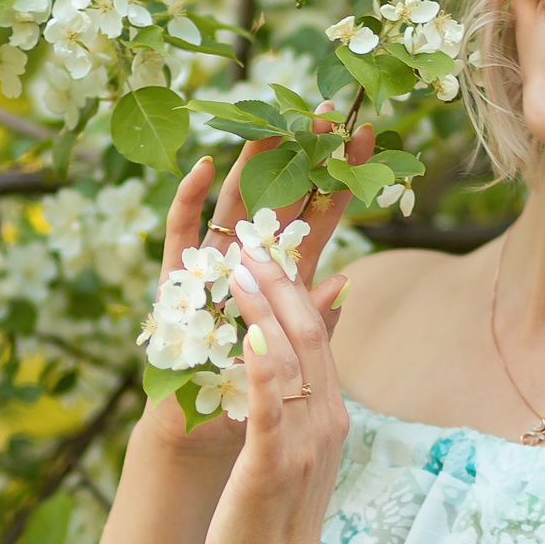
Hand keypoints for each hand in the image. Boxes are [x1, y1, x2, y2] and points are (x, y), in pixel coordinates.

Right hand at [137, 120, 372, 460]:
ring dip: (249, 165)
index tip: (367, 135)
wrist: (206, 433)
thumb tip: (349, 281)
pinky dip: (188, 200)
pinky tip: (201, 167)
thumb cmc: (254, 393)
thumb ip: (319, 319)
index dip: (342, 178)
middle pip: (279, 197)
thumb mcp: (296, 355)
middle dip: (298, 154)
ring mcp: (213, 265)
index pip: (319, 216)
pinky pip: (181, 234)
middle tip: (320, 109)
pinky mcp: (178, 281)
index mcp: (288, 274)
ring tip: (268, 125)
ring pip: (232, 204)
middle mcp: (250, 260)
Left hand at [200, 208, 355, 543]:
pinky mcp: (273, 465)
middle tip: (246, 238)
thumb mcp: (293, 448)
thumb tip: (290, 355)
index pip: (314, 333)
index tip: (262, 247)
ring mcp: (302, 440)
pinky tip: (248, 338)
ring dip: (263, 308)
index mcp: (328, 411)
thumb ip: (297, 401)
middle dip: (276, 281)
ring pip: (291, 360)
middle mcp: (324, 418)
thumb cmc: (273, 518)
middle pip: (307, 332)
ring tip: (237, 268)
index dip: (290, 285)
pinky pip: (269, 410)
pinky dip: (261, 372)